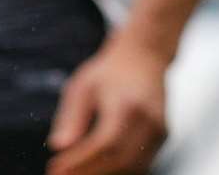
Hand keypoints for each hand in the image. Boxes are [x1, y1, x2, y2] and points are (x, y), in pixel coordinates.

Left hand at [46, 34, 169, 174]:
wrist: (146, 55)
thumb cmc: (112, 70)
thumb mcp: (83, 86)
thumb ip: (71, 117)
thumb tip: (60, 146)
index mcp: (127, 103)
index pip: (104, 143)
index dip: (80, 161)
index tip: (56, 169)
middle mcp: (149, 118)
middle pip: (120, 160)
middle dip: (89, 173)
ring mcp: (160, 129)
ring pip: (132, 166)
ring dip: (104, 174)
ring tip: (75, 174)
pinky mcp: (163, 137)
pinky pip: (140, 163)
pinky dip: (118, 170)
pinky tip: (96, 169)